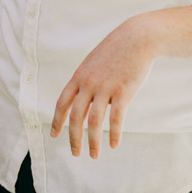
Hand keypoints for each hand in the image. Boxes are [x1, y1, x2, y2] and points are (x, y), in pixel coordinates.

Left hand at [51, 18, 157, 157]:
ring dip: (92, 142)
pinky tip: (114, 144)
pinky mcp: (123, 92)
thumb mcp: (93, 62)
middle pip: (76, 117)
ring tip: (94, 155)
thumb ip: (85, 79)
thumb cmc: (116, 50)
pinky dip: (113, 134)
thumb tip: (81, 97)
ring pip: (94, 122)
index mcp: (79, 77)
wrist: (137, 38)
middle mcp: (88, 84)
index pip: (62, 103)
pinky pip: (116, 119)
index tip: (54, 135)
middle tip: (75, 153)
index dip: (57, 121)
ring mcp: (105, 88)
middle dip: (73, 138)